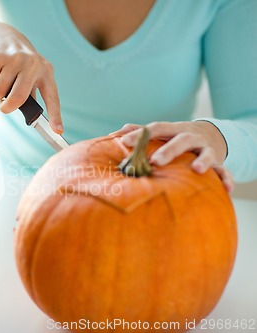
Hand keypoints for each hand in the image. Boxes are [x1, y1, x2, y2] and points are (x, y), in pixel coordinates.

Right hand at [0, 21, 62, 133]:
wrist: (3, 34)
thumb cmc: (18, 62)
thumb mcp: (31, 74)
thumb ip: (31, 93)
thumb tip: (31, 117)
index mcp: (45, 72)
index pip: (52, 97)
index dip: (55, 115)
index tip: (58, 131)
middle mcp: (33, 64)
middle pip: (18, 98)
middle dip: (7, 108)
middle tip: (3, 107)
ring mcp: (16, 58)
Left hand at [111, 121, 233, 191]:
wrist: (210, 137)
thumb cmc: (176, 138)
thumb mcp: (162, 133)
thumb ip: (142, 132)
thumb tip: (120, 130)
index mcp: (173, 130)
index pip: (156, 128)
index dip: (140, 134)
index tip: (124, 142)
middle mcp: (191, 137)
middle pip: (181, 139)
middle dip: (169, 150)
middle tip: (155, 161)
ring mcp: (206, 149)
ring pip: (206, 153)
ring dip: (202, 160)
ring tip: (196, 169)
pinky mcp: (218, 162)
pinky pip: (225, 170)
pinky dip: (227, 178)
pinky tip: (226, 188)